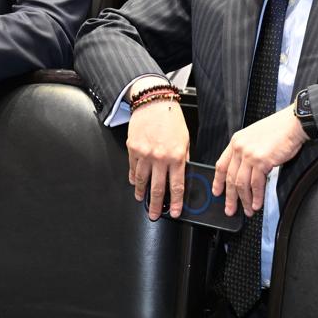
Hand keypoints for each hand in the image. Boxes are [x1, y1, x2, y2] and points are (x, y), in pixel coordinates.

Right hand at [127, 95, 188, 220]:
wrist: (153, 102)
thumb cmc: (171, 118)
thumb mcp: (184, 139)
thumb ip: (183, 158)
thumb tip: (182, 173)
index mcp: (175, 156)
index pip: (176, 186)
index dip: (175, 202)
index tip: (174, 212)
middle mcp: (159, 157)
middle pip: (156, 188)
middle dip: (156, 205)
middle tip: (154, 215)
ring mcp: (144, 154)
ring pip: (142, 181)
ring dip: (142, 193)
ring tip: (142, 200)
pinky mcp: (133, 149)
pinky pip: (133, 168)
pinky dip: (134, 178)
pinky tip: (135, 183)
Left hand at [213, 106, 309, 216]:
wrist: (292, 124)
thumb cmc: (278, 129)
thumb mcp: (254, 136)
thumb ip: (246, 151)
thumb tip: (244, 171)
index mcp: (236, 141)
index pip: (221, 164)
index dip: (218, 181)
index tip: (217, 192)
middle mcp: (240, 148)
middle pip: (230, 178)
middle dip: (230, 197)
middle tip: (230, 209)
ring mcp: (249, 154)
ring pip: (242, 184)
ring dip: (245, 200)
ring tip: (248, 210)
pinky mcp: (261, 161)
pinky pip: (256, 184)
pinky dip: (257, 196)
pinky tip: (257, 203)